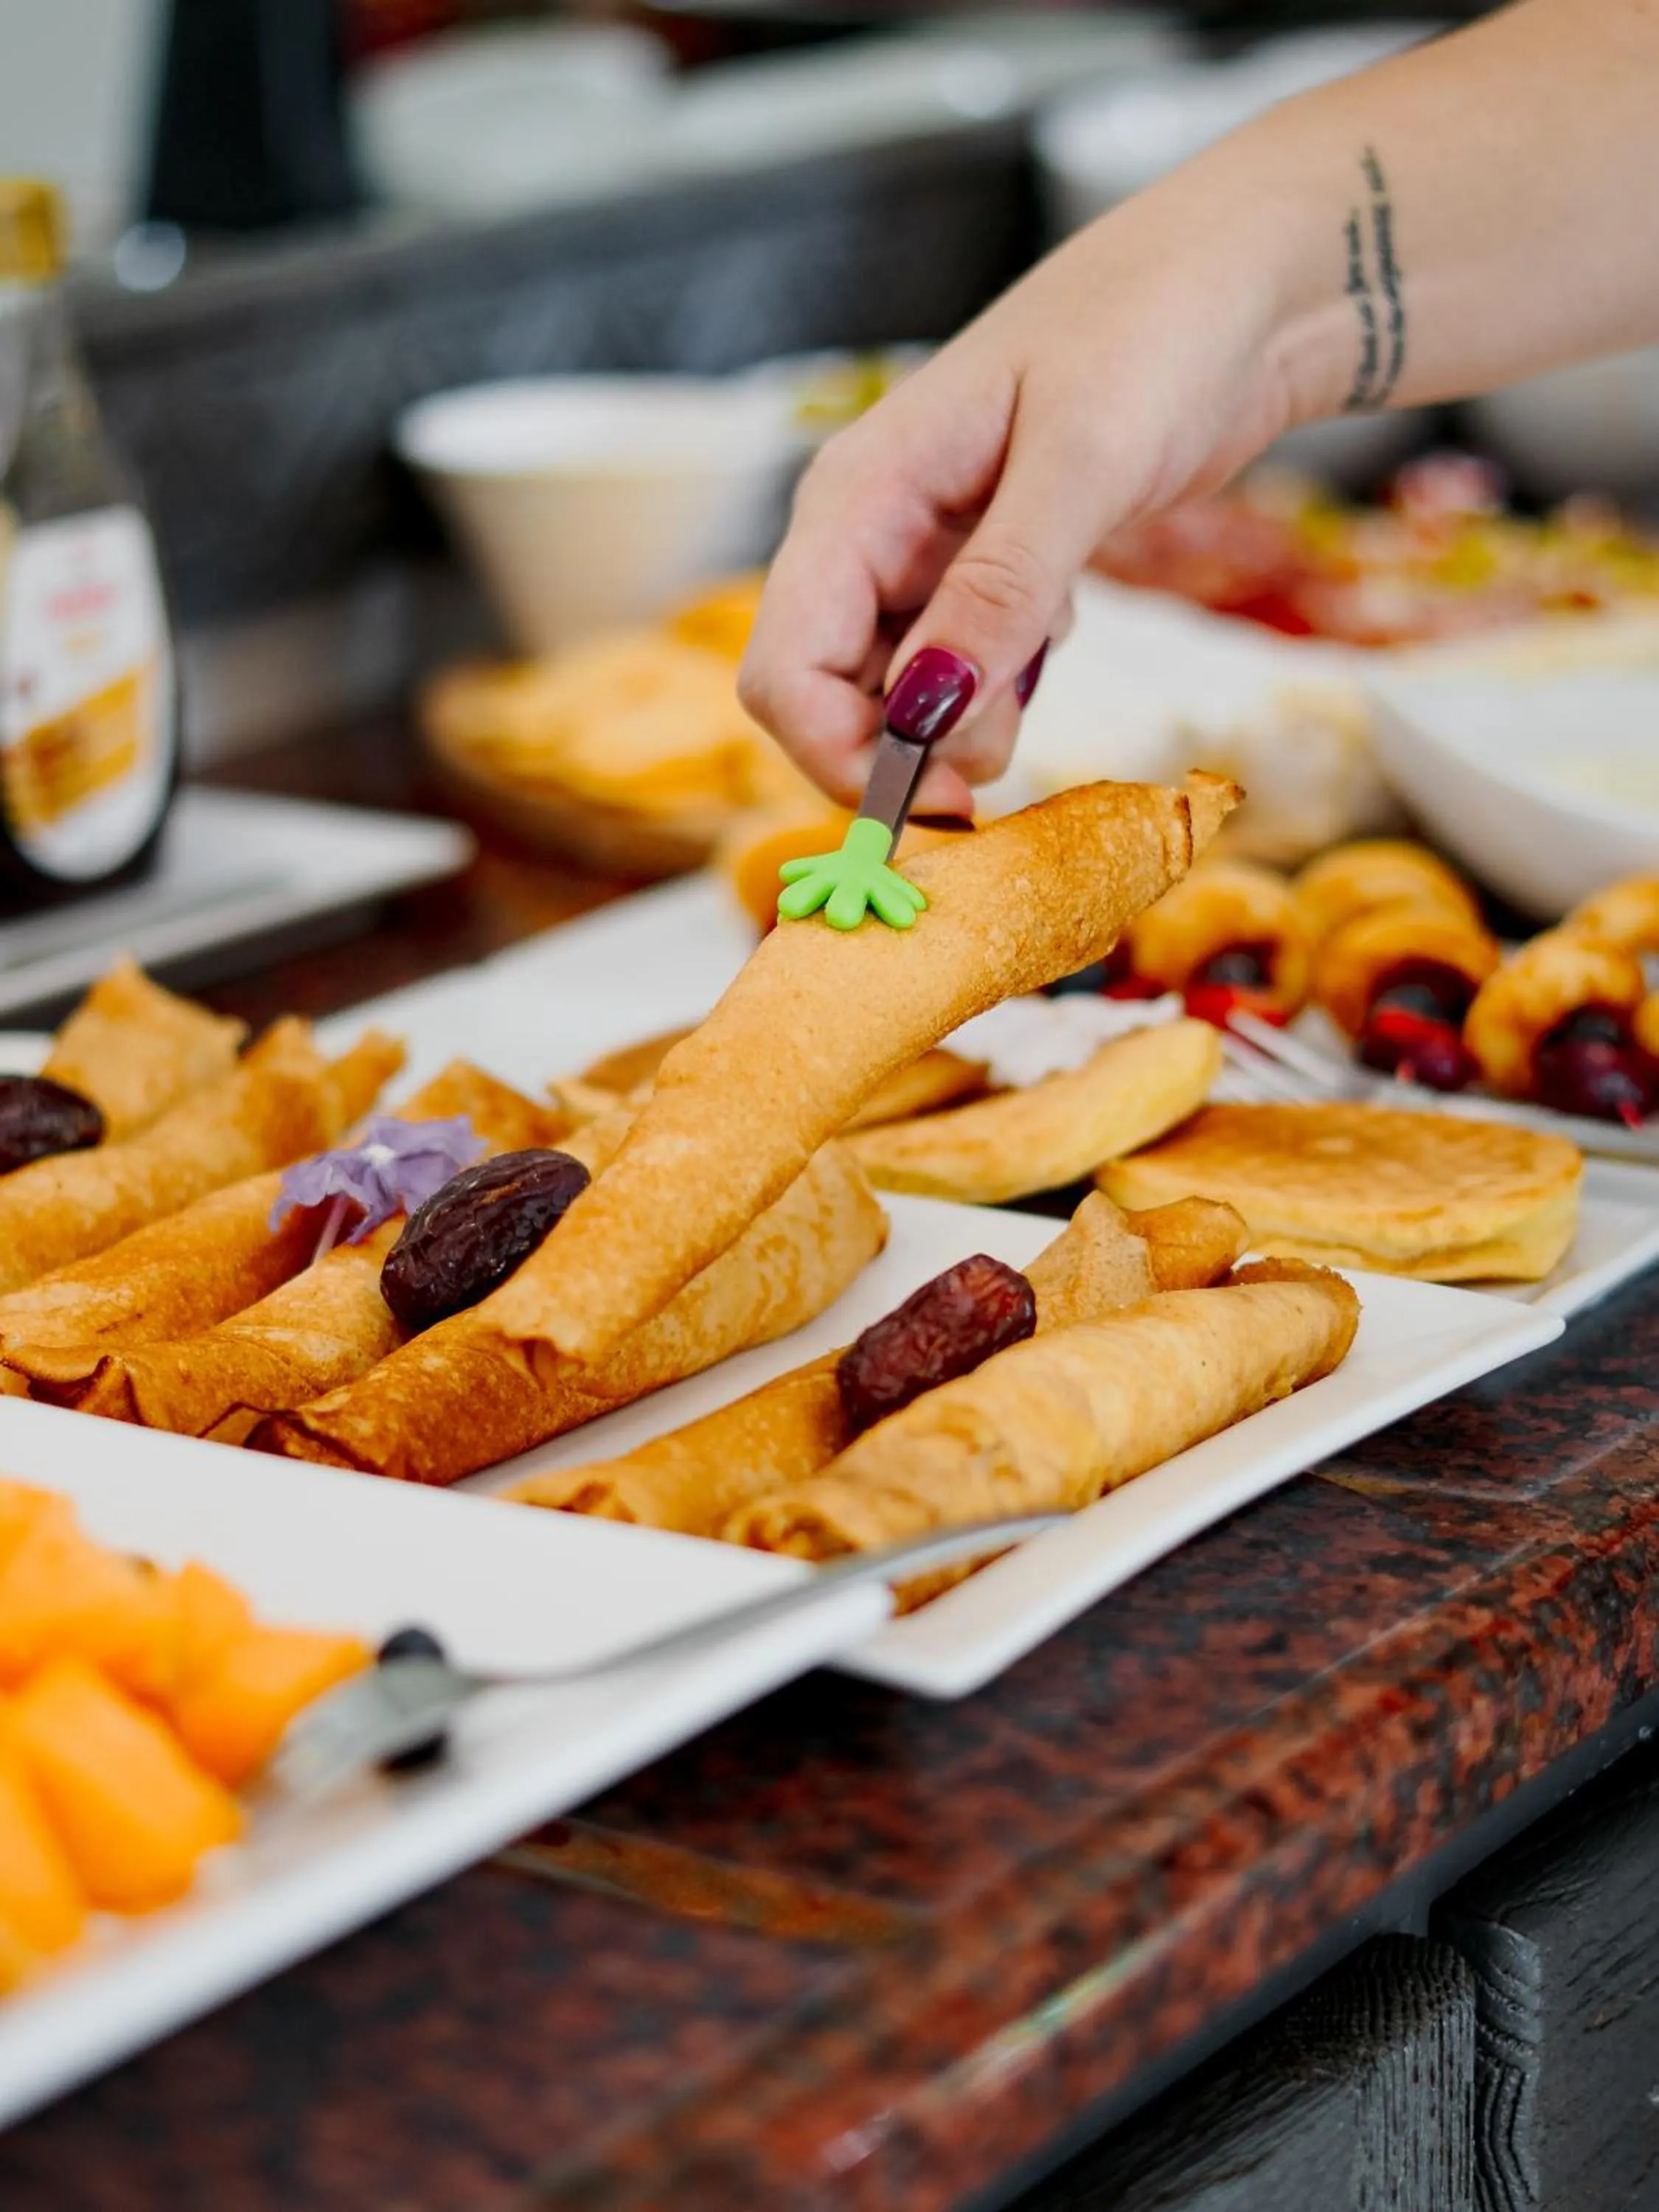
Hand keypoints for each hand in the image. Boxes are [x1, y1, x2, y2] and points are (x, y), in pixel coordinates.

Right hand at [739, 175, 1313, 816]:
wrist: (1247, 281)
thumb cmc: (1159, 328)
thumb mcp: (1084, 460)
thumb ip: (1001, 587)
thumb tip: (929, 708)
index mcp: (858, 493)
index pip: (782, 670)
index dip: (839, 756)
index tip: (938, 801)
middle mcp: (869, 531)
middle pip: (828, 699)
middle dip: (906, 751)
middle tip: (1007, 753)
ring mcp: (921, 555)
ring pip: (895, 696)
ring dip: (961, 723)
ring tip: (1047, 659)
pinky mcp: (978, 572)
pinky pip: (956, 669)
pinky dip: (1000, 685)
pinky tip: (1057, 624)